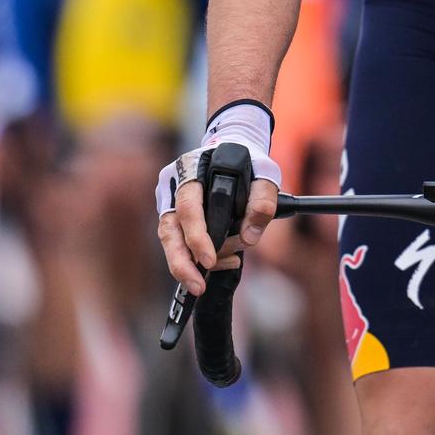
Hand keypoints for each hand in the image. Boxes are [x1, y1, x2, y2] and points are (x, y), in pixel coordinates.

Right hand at [158, 173, 278, 295]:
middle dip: (181, 262)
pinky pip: (179, 240)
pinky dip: (196, 256)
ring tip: (209, 279)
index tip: (209, 261)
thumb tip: (249, 238)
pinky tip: (222, 261)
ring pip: (169, 239)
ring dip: (187, 264)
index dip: (197, 236)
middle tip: (197, 286)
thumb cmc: (249, 162)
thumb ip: (263, 202)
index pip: (188, 206)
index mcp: (192, 169)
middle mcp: (173, 185)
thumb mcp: (265, 175)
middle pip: (168, 228)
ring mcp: (169, 200)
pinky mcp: (172, 214)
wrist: (235, 149)